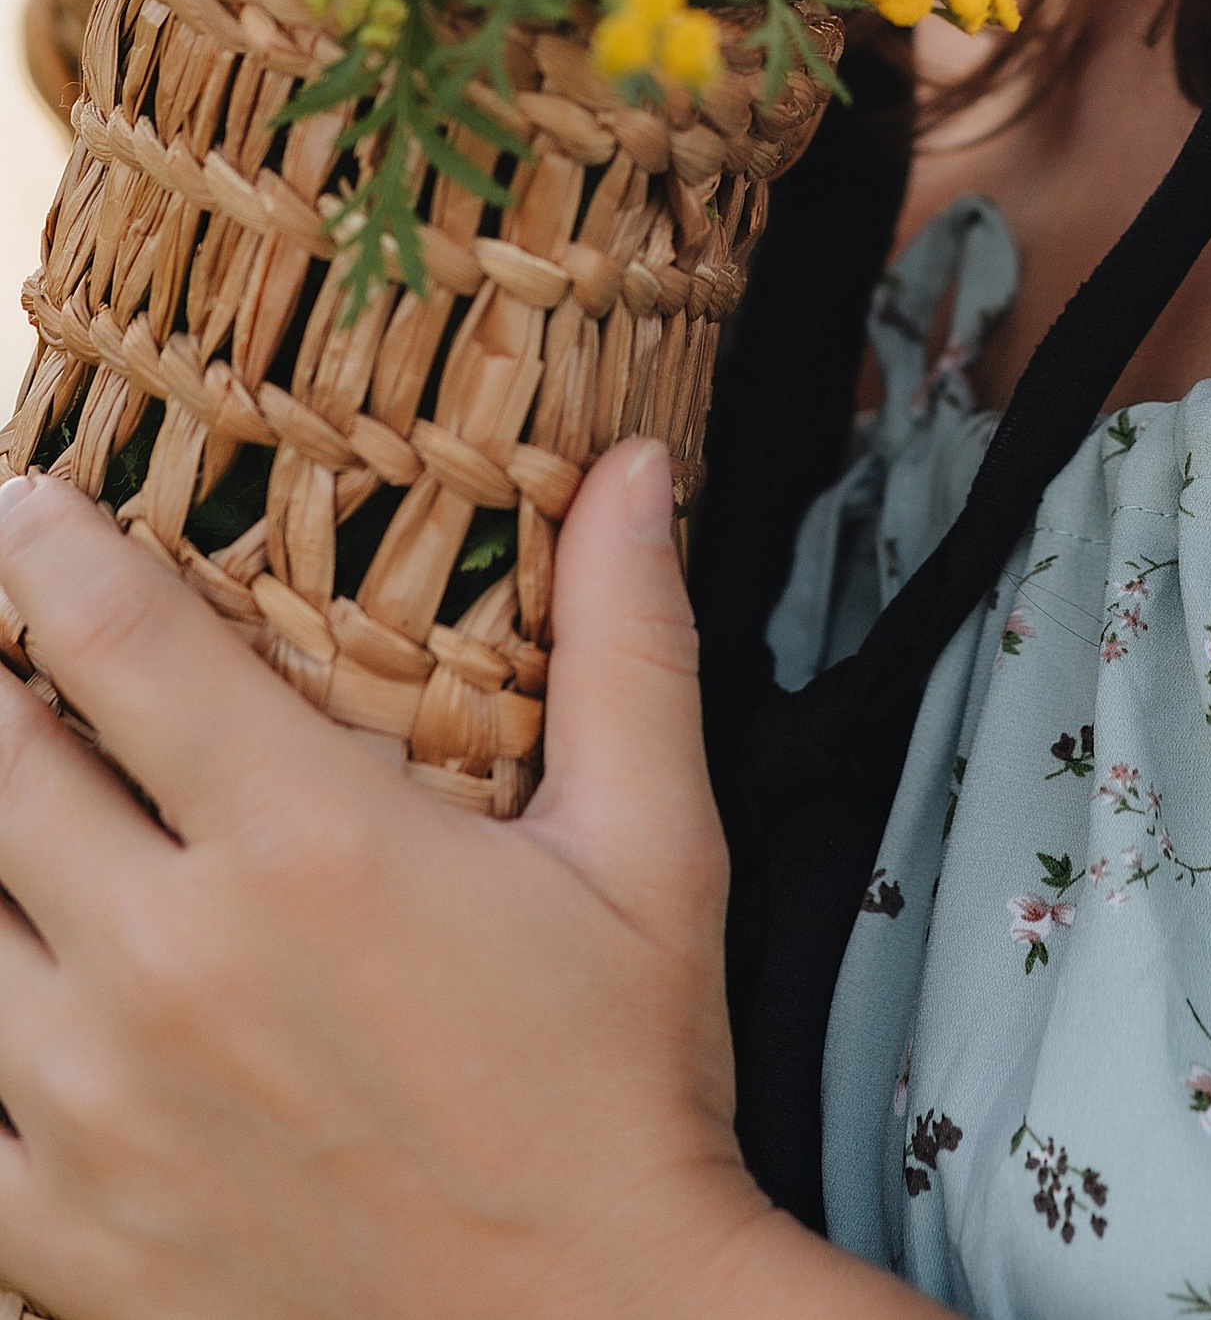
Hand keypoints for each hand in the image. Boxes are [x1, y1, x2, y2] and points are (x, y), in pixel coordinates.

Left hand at [0, 441, 876, 1319]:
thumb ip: (627, 641)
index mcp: (306, 844)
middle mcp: (171, 962)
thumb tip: (637, 468)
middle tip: (13, 663)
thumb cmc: (619, 1092)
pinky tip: (19, 992)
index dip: (42, 546)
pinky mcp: (59, 1238)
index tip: (21, 505)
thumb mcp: (650, 849)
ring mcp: (93, 1110)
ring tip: (23, 819)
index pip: (114, 640)